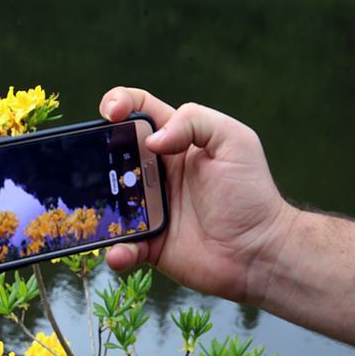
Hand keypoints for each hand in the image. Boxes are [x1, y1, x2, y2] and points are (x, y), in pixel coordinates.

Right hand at [99, 87, 296, 304]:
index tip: (111, 113)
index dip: (120, 103)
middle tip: (95, 166)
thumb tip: (151, 140)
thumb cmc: (250, 194)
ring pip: (108, 201)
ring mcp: (148, 209)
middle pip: (112, 155)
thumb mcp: (234, 140)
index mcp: (174, 142)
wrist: (259, 252)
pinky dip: (116, 251)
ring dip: (97, 206)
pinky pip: (121, 246)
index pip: (139, 112)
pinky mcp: (148, 243)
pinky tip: (120, 252)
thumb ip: (195, 121)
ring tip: (98, 212)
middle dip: (95, 154)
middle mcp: (155, 173)